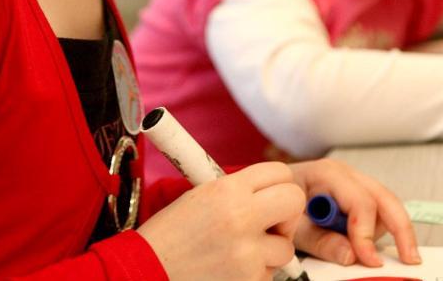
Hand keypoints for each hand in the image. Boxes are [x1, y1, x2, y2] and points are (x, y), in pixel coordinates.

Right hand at [137, 162, 304, 280]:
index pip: (281, 172)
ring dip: (269, 250)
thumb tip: (272, 189)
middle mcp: (241, 217)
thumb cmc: (170, 234)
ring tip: (240, 251)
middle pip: (295, 201)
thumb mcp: (202, 195)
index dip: (279, 184)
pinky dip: (256, 272)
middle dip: (287, 212)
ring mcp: (248, 253)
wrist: (147, 270)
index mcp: (228, 189)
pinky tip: (230, 269)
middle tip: (271, 222)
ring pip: (286, 246)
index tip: (272, 195)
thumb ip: (239, 190)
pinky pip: (269, 273)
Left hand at [287, 159, 420, 267]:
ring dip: (387, 231)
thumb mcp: (292, 225)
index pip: (360, 202)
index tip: (368, 259)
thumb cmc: (279, 202)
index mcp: (327, 173)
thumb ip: (320, 241)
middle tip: (409, 258)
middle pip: (385, 198)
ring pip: (386, 205)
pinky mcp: (358, 195)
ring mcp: (354, 182)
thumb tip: (353, 255)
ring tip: (368, 252)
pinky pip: (379, 211)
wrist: (270, 190)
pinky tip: (368, 246)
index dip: (366, 233)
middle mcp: (346, 174)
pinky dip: (380, 230)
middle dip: (401, 229)